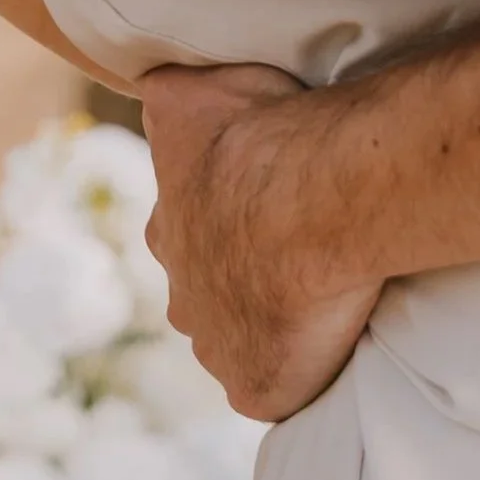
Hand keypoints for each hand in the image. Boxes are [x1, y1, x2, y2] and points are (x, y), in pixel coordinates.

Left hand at [138, 63, 383, 420]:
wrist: (312, 199)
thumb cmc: (263, 136)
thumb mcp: (193, 90)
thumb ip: (172, 95)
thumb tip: (153, 91)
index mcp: (167, 225)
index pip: (184, 229)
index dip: (222, 220)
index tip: (261, 209)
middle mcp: (180, 291)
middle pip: (203, 291)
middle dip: (234, 278)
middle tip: (289, 257)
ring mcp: (214, 345)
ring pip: (232, 341)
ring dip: (262, 325)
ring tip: (315, 301)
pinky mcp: (252, 388)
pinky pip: (270, 388)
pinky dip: (294, 373)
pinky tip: (326, 347)